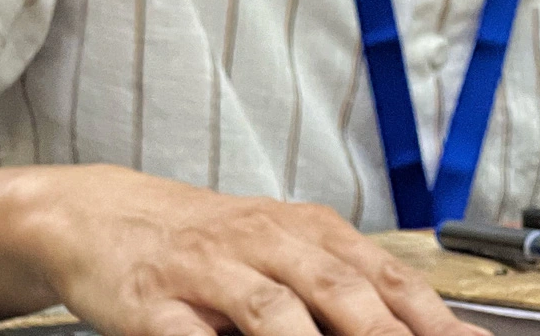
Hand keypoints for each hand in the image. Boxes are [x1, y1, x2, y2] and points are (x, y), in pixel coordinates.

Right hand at [11, 165, 487, 335]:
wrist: (105, 214)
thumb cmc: (212, 246)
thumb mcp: (286, 252)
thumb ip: (349, 290)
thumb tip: (427, 328)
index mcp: (311, 233)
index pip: (389, 280)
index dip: (434, 322)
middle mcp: (268, 243)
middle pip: (343, 293)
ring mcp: (211, 270)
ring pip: (274, 312)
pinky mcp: (155, 301)